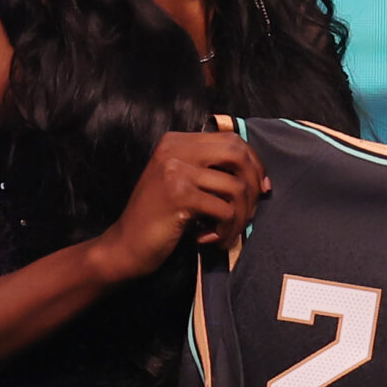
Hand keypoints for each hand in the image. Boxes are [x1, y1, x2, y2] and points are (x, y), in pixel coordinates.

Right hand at [93, 129, 267, 279]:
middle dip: (253, 184)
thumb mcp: (182, 183)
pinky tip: (208, 240)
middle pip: (237, 154)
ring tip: (225, 233)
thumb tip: (261, 177)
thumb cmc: (159, 219)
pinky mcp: (179, 195)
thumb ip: (210, 171)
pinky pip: (225, 211)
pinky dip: (225, 230)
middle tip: (250, 212)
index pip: (231, 140)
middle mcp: (174, 149)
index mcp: (176, 141)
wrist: (125, 246)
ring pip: (236, 187)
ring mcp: (175, 170)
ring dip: (239, 217)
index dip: (254, 164)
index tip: (261, 189)